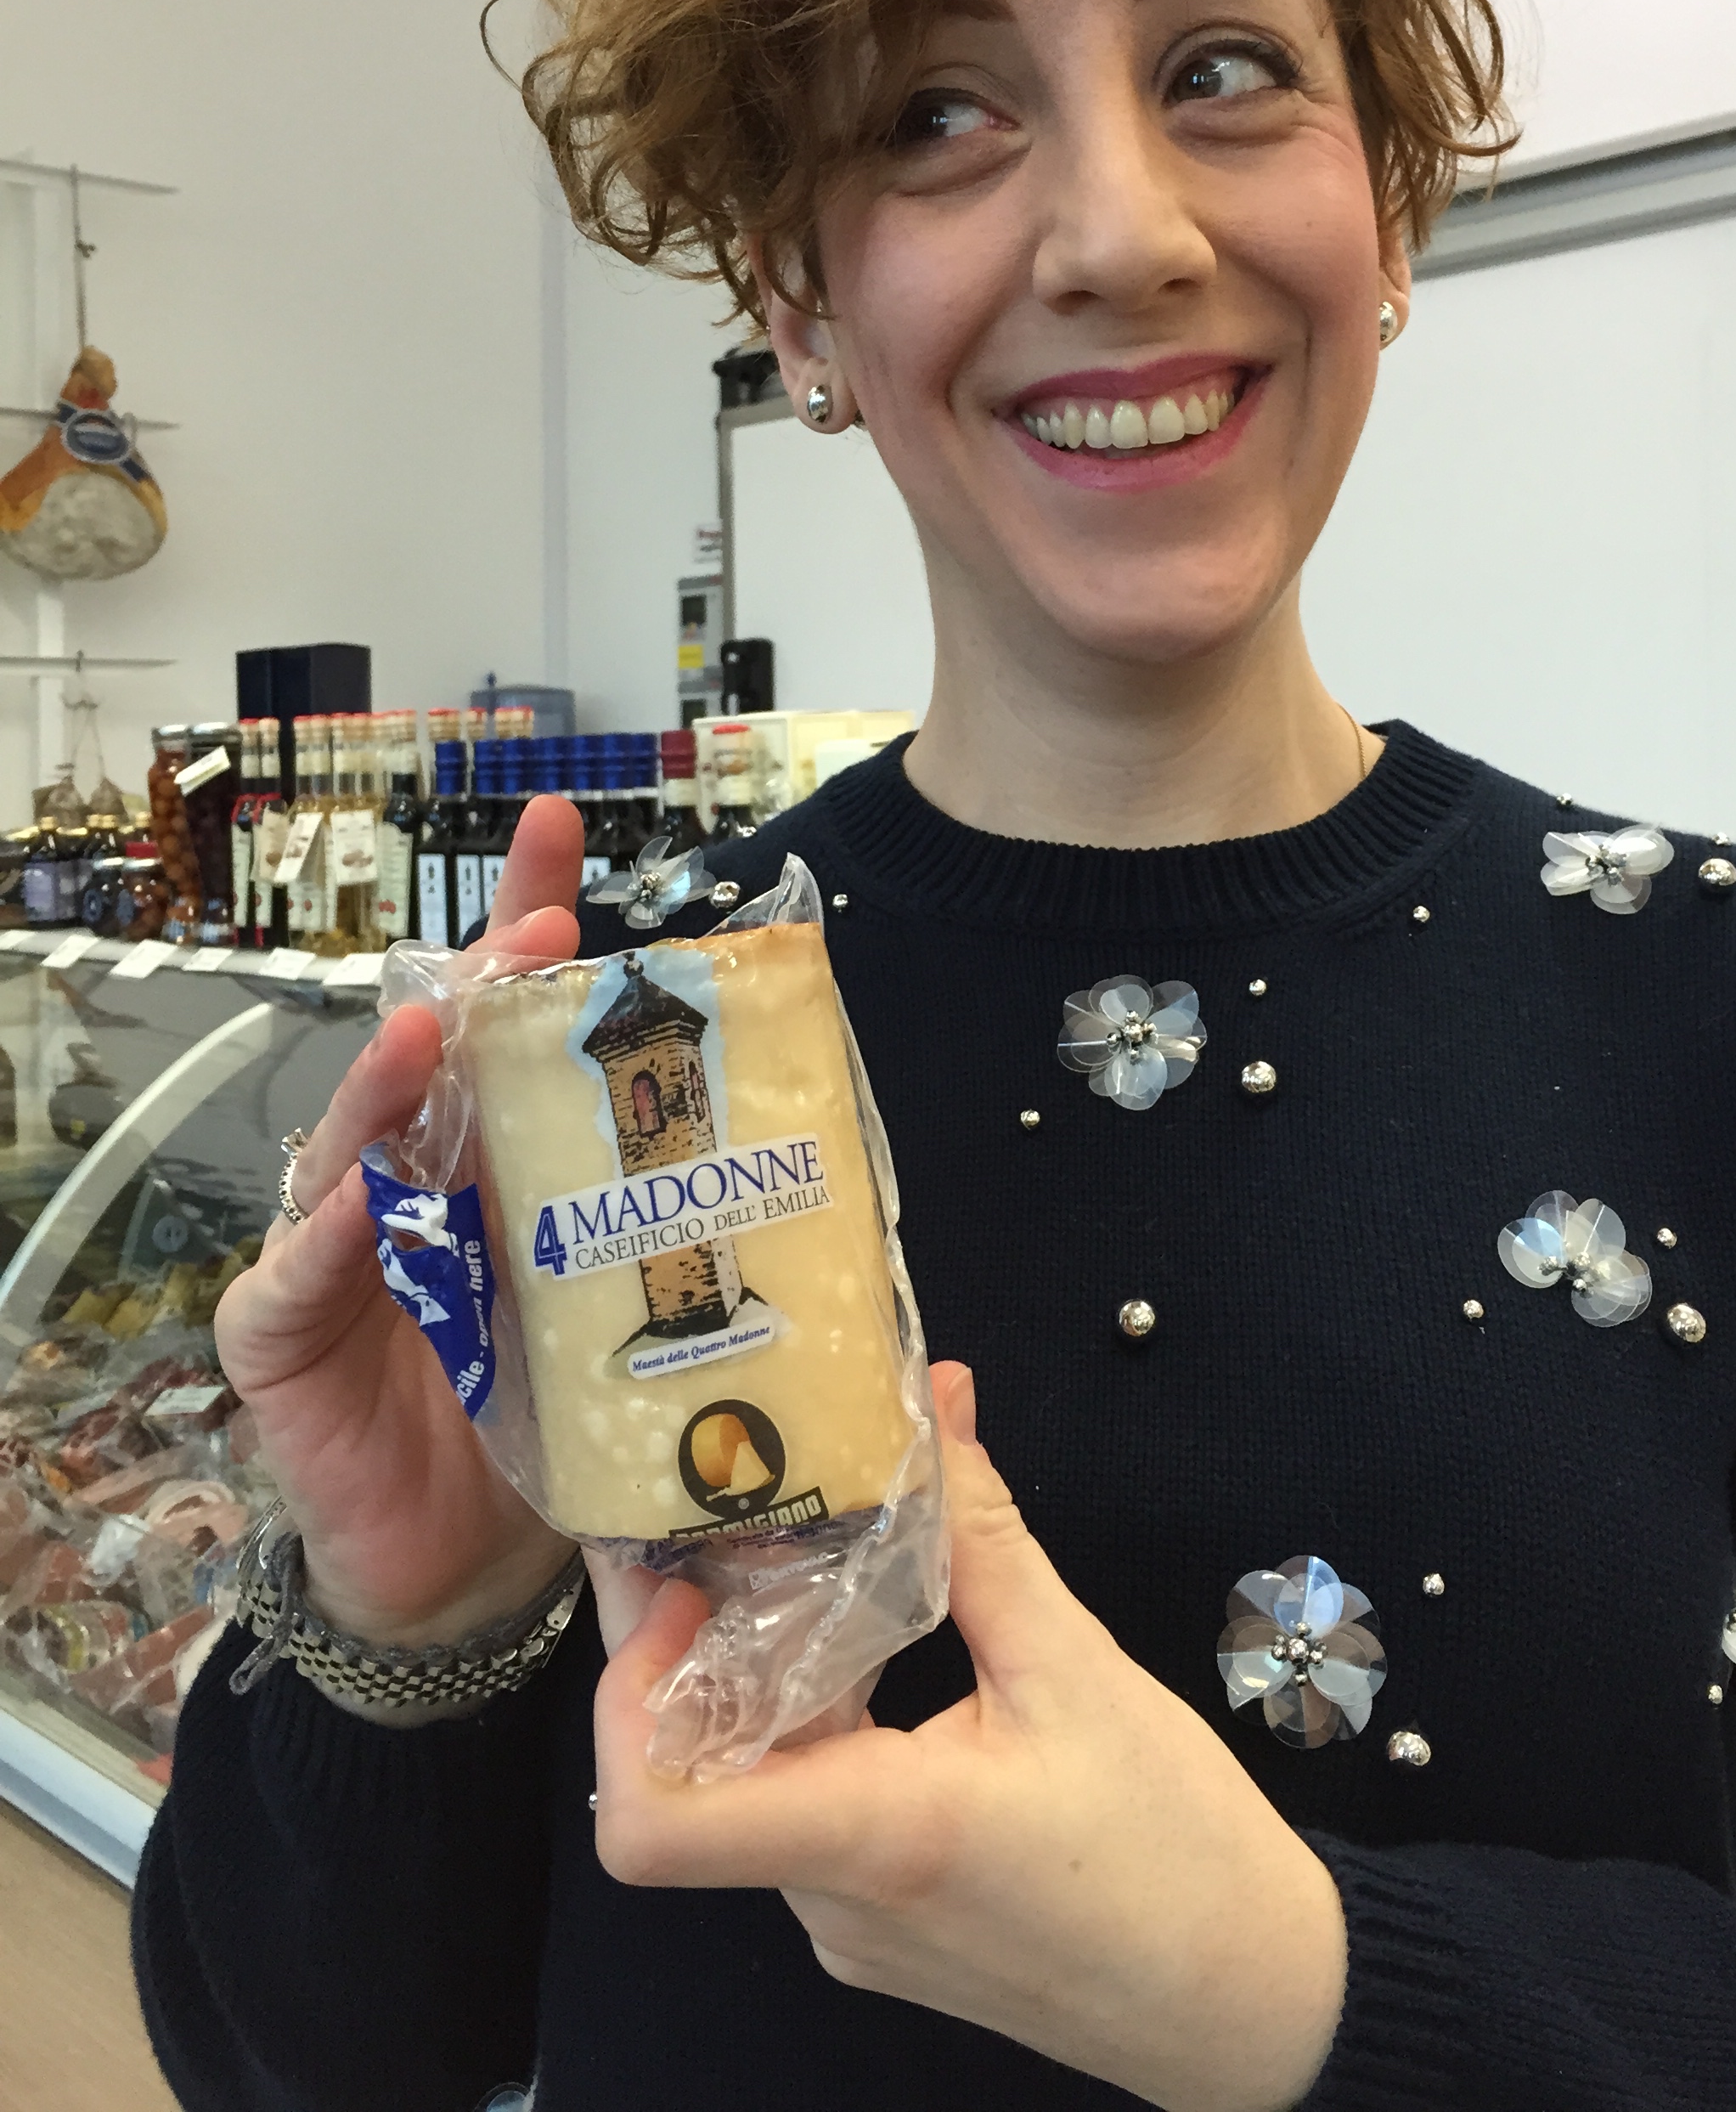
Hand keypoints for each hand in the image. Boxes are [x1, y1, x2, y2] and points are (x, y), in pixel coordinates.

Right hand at [213, 799, 587, 1652]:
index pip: (505, 1018)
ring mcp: (337, 1247)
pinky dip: (333, 1236)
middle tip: (536, 931)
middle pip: (432, 1054)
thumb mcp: (618, 1305)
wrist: (466, 1567)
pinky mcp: (283, 1333)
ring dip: (394, 1081)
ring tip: (434, 1031)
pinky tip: (367, 1196)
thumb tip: (796, 1134)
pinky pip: (302, 1275)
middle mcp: (411, 1176)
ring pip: (354, 1141)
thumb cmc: (545, 1416)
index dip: (522, 916)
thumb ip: (664, 1223)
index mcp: (495, 1156)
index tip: (557, 825)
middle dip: (478, 982)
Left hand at [591, 1365, 1346, 2111]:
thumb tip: (932, 1400)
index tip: (682, 1587)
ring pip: (757, 1788)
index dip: (625, 1700)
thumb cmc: (1177, 1848)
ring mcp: (855, 1930)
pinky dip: (816, 1725)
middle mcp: (832, 1901)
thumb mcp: (1079, 1670)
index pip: (649, 1824)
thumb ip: (981, 1536)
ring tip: (802, 1554)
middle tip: (725, 1514)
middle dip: (694, 1641)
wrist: (1255, 2008)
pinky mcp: (888, 1934)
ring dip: (762, 1676)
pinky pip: (810, 1815)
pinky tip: (868, 1643)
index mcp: (869, 1837)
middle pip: (696, 1774)